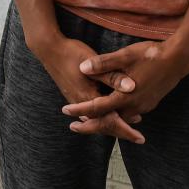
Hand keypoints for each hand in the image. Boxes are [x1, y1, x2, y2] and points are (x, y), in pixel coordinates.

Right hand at [29, 34, 144, 143]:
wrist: (49, 49)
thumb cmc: (72, 54)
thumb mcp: (95, 64)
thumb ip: (113, 76)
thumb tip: (132, 87)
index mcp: (89, 98)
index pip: (110, 121)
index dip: (126, 130)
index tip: (139, 138)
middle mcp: (81, 104)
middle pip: (103, 124)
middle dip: (121, 131)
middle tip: (137, 138)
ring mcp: (76, 101)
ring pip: (96, 120)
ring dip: (112, 124)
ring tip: (127, 127)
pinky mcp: (73, 95)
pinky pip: (90, 113)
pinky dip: (102, 118)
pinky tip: (107, 114)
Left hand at [61, 40, 188, 136]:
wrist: (179, 59)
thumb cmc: (152, 55)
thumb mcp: (125, 56)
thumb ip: (103, 63)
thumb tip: (82, 68)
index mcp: (125, 96)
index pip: (97, 107)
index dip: (80, 109)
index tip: (65, 110)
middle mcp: (134, 106)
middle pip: (108, 121)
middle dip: (90, 126)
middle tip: (73, 128)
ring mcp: (144, 106)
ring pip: (120, 119)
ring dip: (105, 121)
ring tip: (91, 121)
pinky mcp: (151, 103)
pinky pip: (130, 114)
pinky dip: (118, 116)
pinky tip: (114, 111)